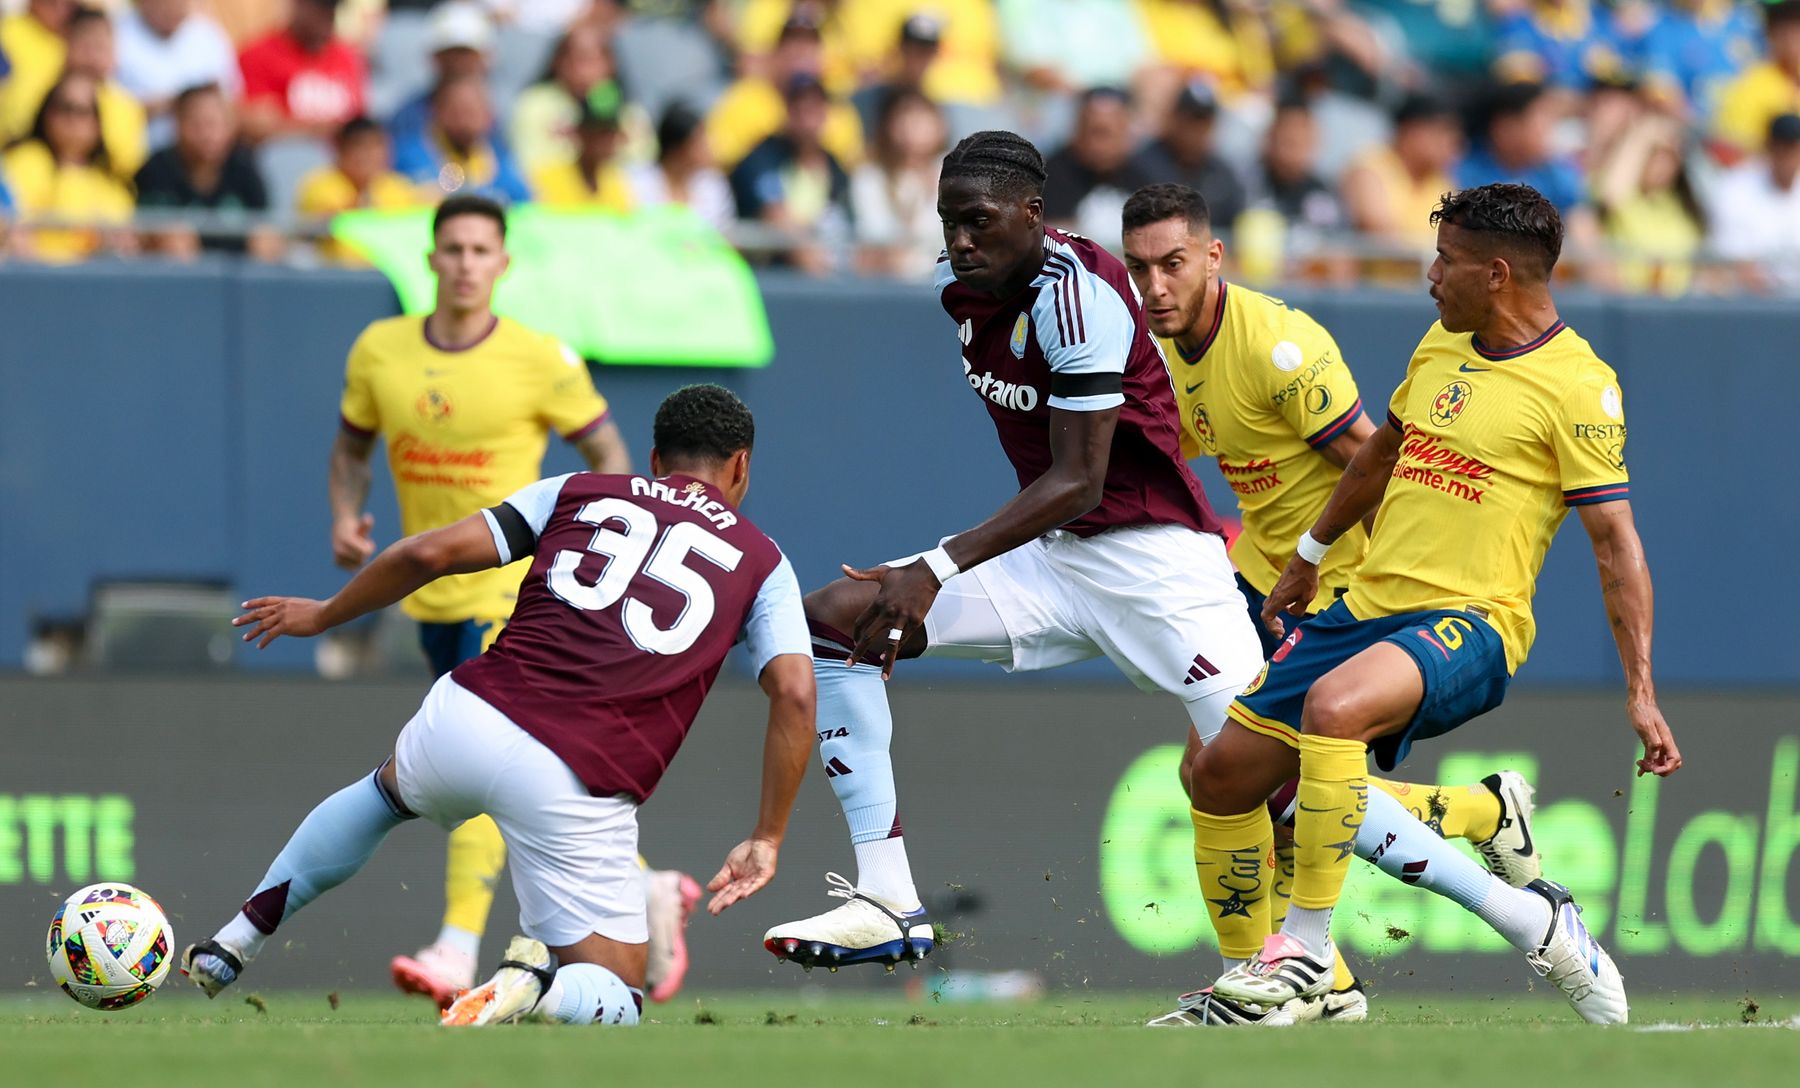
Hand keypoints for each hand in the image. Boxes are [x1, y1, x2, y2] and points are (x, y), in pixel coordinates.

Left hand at [233, 597, 329, 647]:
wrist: (325, 613)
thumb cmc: (320, 610)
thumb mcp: (304, 606)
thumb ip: (294, 610)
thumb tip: (292, 616)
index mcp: (285, 602)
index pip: (265, 601)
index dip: (253, 603)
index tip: (244, 606)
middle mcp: (281, 608)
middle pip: (259, 613)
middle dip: (245, 618)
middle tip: (234, 622)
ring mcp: (282, 617)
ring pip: (262, 625)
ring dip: (252, 632)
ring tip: (244, 638)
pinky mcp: (285, 626)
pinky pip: (271, 635)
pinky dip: (264, 641)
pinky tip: (259, 646)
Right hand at [332, 512, 375, 569]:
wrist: (340, 529)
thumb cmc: (356, 528)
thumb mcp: (362, 525)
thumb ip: (366, 524)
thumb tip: (368, 519)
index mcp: (346, 540)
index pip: (365, 552)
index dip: (369, 548)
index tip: (368, 541)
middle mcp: (339, 549)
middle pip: (362, 560)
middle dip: (365, 554)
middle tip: (363, 545)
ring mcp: (337, 556)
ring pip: (357, 565)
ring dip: (360, 558)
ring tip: (358, 550)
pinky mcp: (337, 563)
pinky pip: (352, 569)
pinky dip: (355, 563)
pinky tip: (354, 555)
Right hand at [706, 837, 777, 914]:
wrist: (760, 840)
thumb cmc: (746, 851)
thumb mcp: (729, 866)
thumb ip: (721, 878)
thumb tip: (709, 889)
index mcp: (738, 882)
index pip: (726, 893)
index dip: (718, 900)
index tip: (710, 909)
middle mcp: (747, 884)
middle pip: (734, 895)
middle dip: (724, 903)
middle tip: (715, 911)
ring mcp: (756, 881)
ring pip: (744, 891)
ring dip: (735, 897)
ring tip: (726, 904)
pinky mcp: (765, 876)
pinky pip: (757, 884)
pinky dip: (751, 889)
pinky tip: (744, 895)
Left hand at [844, 560, 940, 678]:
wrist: (928, 573)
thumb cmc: (903, 573)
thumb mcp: (881, 572)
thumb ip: (860, 574)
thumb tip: (842, 567)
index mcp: (878, 602)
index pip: (861, 623)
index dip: (855, 634)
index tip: (853, 641)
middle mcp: (888, 612)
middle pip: (869, 637)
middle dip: (857, 652)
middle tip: (848, 664)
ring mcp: (902, 619)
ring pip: (891, 645)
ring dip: (885, 663)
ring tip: (882, 677)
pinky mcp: (915, 622)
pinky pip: (904, 641)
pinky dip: (897, 652)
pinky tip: (888, 660)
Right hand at [1260, 556, 1319, 638]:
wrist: (1305, 560)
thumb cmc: (1306, 578)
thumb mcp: (1307, 598)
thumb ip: (1298, 610)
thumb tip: (1292, 612)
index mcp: (1279, 599)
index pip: (1267, 617)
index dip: (1271, 627)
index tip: (1281, 632)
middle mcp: (1274, 595)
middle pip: (1265, 613)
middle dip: (1271, 624)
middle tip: (1281, 630)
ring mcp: (1276, 590)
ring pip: (1268, 606)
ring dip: (1274, 616)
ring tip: (1282, 623)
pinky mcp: (1279, 587)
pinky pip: (1273, 601)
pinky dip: (1277, 609)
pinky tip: (1288, 608)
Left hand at [1627, 696, 1681, 776]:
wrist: (1638, 701)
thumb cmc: (1642, 711)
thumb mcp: (1645, 727)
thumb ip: (1652, 741)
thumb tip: (1655, 756)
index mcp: (1666, 739)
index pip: (1674, 759)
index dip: (1667, 768)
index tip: (1654, 771)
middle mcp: (1664, 742)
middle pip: (1671, 762)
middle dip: (1662, 770)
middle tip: (1648, 770)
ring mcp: (1658, 742)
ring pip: (1660, 760)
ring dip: (1652, 767)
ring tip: (1639, 766)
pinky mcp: (1650, 740)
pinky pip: (1651, 756)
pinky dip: (1647, 763)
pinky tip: (1639, 769)